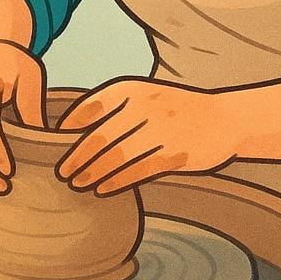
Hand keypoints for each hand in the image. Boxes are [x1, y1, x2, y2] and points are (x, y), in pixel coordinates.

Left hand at [55, 78, 237, 195]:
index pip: (91, 106)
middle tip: (62, 173)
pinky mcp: (174, 154)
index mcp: (133, 89)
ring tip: (78, 184)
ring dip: (92, 173)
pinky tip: (103, 190)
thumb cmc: (177, 110)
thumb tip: (73, 129)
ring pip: (116, 157)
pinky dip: (116, 182)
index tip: (56, 143)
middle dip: (77, 157)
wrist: (224, 119)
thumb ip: (115, 108)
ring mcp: (160, 131)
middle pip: (100, 137)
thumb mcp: (147, 96)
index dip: (71, 126)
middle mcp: (145, 107)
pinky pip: (137, 171)